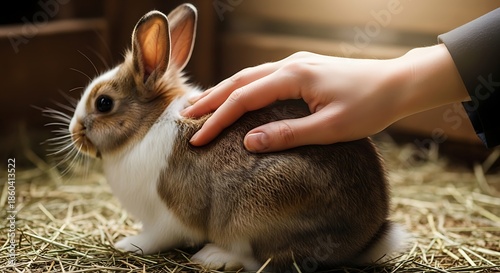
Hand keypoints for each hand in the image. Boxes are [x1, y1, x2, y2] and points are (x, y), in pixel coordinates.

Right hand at [182, 46, 468, 152]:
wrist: (399, 84)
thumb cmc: (369, 107)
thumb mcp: (329, 128)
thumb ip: (287, 134)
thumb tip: (248, 142)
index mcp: (293, 77)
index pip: (244, 98)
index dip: (218, 119)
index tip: (197, 139)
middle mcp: (290, 65)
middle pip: (239, 81)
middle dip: (210, 100)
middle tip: (184, 117)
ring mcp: (297, 65)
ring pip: (249, 76)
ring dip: (224, 92)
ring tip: (201, 107)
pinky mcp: (304, 70)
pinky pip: (264, 77)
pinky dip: (243, 89)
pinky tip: (237, 98)